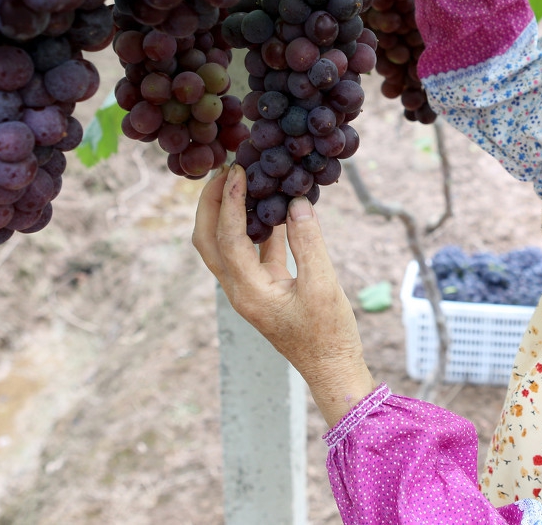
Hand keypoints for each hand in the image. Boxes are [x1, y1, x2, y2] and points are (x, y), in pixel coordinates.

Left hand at [191, 166, 375, 426]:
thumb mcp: (323, 285)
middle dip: (211, 204)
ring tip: (243, 180)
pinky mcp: (265, 290)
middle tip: (225, 170)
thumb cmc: (329, 334)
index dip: (230, 202)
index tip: (237, 171)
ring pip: (226, 246)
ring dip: (229, 213)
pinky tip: (275, 207)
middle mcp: (240, 290)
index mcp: (248, 292)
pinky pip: (252, 252)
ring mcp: (250, 290)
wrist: (333, 369)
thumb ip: (308, 242)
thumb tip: (296, 203)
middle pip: (209, 241)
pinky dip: (257, 227)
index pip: (228, 238)